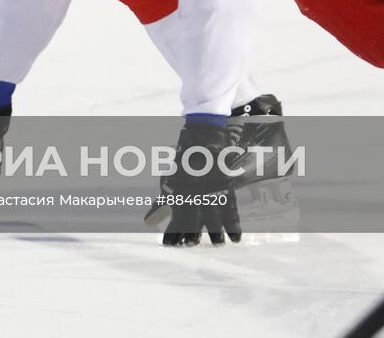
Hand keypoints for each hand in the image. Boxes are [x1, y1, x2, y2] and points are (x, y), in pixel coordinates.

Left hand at [161, 120, 242, 245]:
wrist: (202, 138)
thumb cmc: (183, 158)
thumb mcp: (170, 178)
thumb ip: (164, 200)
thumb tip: (149, 218)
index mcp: (179, 193)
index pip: (175, 219)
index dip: (172, 233)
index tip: (169, 245)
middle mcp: (194, 196)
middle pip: (193, 222)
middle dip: (192, 236)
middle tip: (191, 245)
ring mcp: (211, 193)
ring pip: (213, 220)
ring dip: (215, 234)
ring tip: (217, 244)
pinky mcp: (226, 189)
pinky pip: (231, 212)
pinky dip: (233, 227)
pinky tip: (235, 239)